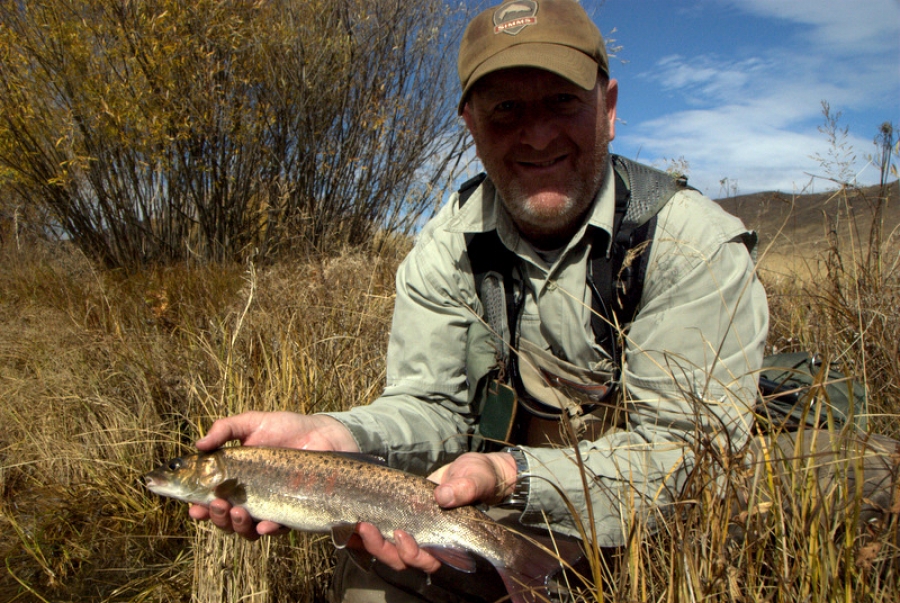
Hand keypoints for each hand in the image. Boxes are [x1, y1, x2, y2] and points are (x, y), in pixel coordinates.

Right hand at [188, 411, 358, 539]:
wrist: (323, 434)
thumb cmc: (286, 427)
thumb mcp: (252, 423)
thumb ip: (225, 429)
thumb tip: (198, 445)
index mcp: (235, 478)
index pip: (210, 497)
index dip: (198, 506)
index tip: (192, 506)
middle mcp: (249, 496)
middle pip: (224, 518)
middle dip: (216, 516)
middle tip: (217, 504)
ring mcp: (269, 506)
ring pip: (245, 529)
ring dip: (236, 526)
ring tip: (237, 512)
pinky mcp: (291, 512)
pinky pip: (275, 528)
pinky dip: (267, 529)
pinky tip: (264, 524)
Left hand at [352, 451, 518, 572]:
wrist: (471, 470)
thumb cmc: (478, 478)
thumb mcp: (475, 479)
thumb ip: (465, 488)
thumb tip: (444, 497)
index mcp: (446, 539)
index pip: (427, 559)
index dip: (412, 554)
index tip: (401, 535)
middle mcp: (427, 538)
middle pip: (400, 558)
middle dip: (382, 548)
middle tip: (367, 527)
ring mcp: (411, 527)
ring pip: (387, 547)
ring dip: (371, 539)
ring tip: (359, 521)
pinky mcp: (399, 514)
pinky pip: (381, 527)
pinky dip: (367, 527)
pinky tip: (353, 517)